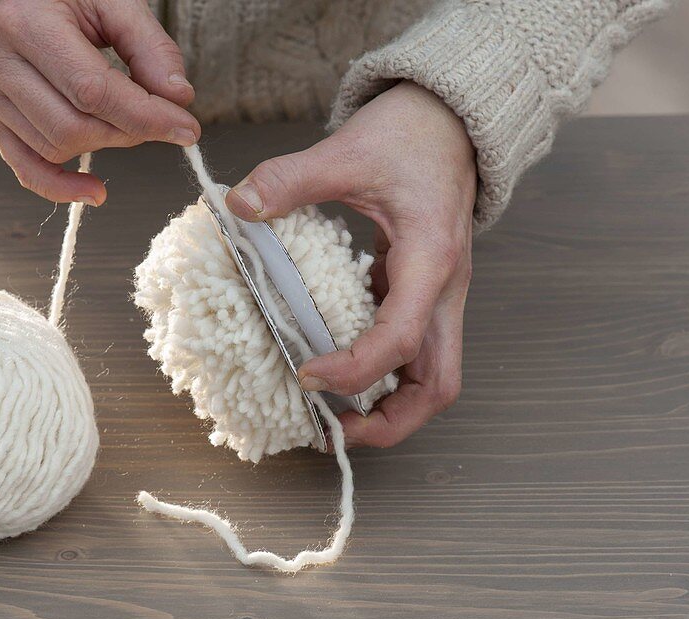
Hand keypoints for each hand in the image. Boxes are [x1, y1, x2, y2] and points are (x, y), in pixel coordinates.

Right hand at [0, 0, 200, 204]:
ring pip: (55, 148)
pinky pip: (26, 167)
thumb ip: (149, 45)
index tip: (185, 128)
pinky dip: (61, 187)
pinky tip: (95, 191)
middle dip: (128, 131)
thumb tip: (178, 98)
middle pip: (74, 127)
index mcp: (25, 23)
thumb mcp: (110, 0)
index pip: (93, 91)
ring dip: (103, 145)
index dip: (145, 116)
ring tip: (122, 120)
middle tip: (155, 117)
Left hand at [225, 82, 475, 447]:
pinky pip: (412, 353)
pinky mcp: (422, 294)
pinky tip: (334, 371)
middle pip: (439, 384)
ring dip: (390, 408)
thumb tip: (237, 206)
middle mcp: (443, 289)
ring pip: (433, 377)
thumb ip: (290, 179)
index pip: (403, 338)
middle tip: (333, 429)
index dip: (357, 368)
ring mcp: (438, 296)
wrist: (450, 119)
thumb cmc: (409, 135)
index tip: (307, 375)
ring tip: (333, 417)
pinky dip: (380, 375)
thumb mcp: (346, 151)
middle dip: (391, 419)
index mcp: (430, 259)